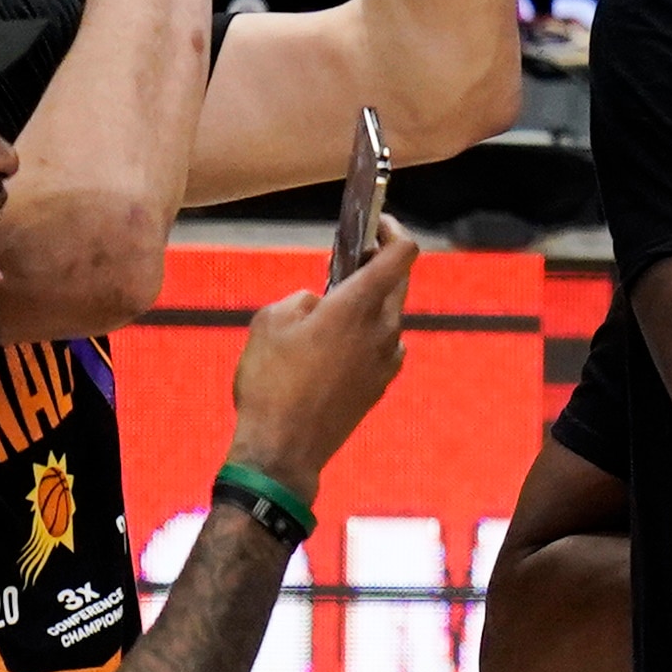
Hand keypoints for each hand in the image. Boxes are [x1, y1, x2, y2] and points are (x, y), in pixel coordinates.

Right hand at [223, 223, 414, 506]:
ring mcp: (386, 360)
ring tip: (334, 301)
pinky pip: (381, 346)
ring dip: (369, 303)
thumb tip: (320, 302)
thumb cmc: (271, 382)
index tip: (377, 223)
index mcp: (358, 306)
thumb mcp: (270, 321)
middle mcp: (382, 330)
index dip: (393, 231)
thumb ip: (302, 299)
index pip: (401, 254)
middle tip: (351, 257)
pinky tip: (335, 340)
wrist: (284, 448)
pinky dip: (365, 333)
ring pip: (388, 317)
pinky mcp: (380, 384)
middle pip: (398, 283)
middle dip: (378, 265)